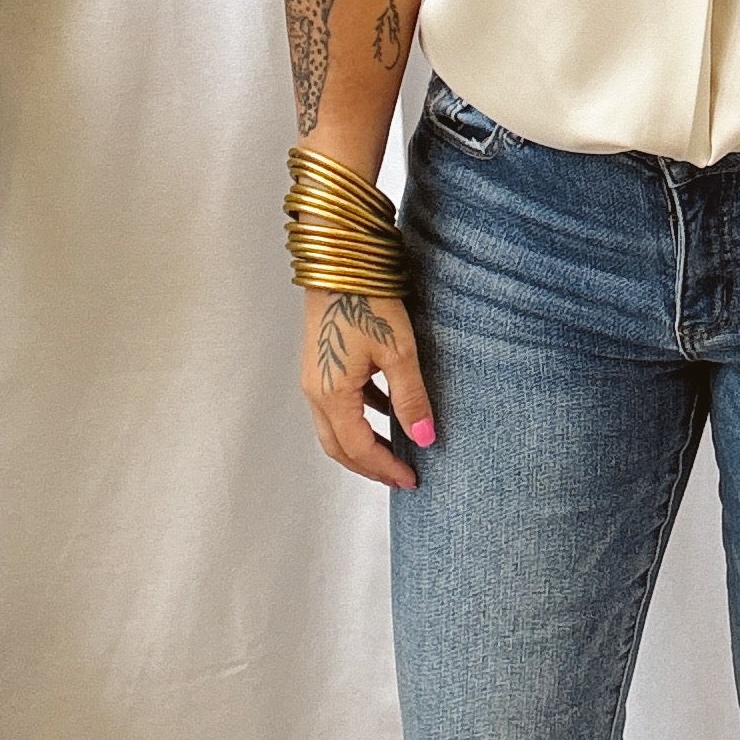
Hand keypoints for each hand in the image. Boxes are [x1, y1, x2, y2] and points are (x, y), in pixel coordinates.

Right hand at [300, 286, 436, 490]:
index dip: (385, 468)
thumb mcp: (398, 352)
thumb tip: (425, 439)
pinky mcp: (320, 361)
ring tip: (396, 451)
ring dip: (363, 444)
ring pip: (335, 427)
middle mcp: (315, 391)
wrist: (339, 259)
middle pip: (339, 446)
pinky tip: (385, 409)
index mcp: (331, 395)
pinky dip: (361, 415)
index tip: (412, 480)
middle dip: (369, 466)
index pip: (358, 449)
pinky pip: (337, 403)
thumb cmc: (367, 300)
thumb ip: (410, 398)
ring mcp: (314, 376)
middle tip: (401, 477)